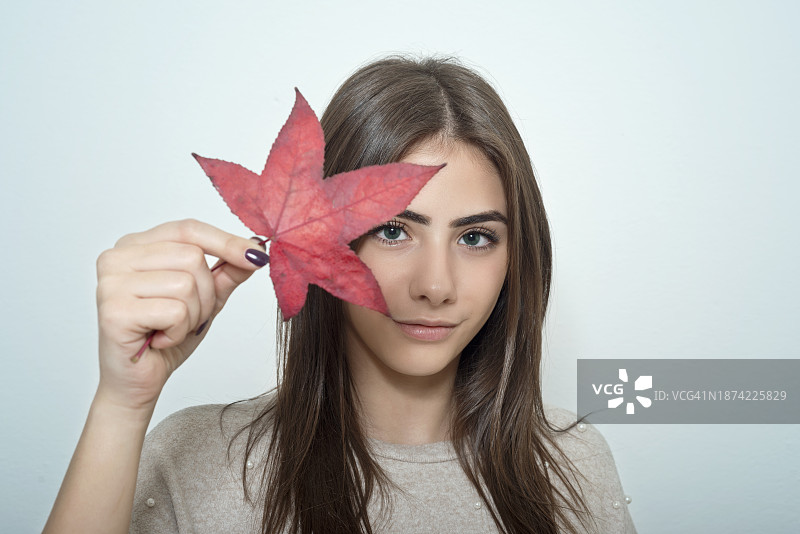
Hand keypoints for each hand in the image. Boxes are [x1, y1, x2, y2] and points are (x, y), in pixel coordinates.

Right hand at [94, 219, 266, 411]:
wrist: (138, 383)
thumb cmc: (165, 336)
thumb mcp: (205, 298)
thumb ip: (226, 271)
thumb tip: (254, 249)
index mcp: (136, 246)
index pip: (188, 229)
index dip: (226, 241)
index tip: (256, 255)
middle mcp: (117, 257)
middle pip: (192, 256)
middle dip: (206, 293)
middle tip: (188, 317)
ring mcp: (111, 282)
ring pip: (186, 284)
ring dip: (192, 315)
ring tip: (171, 329)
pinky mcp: (114, 310)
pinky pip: (175, 310)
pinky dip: (179, 331)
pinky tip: (159, 339)